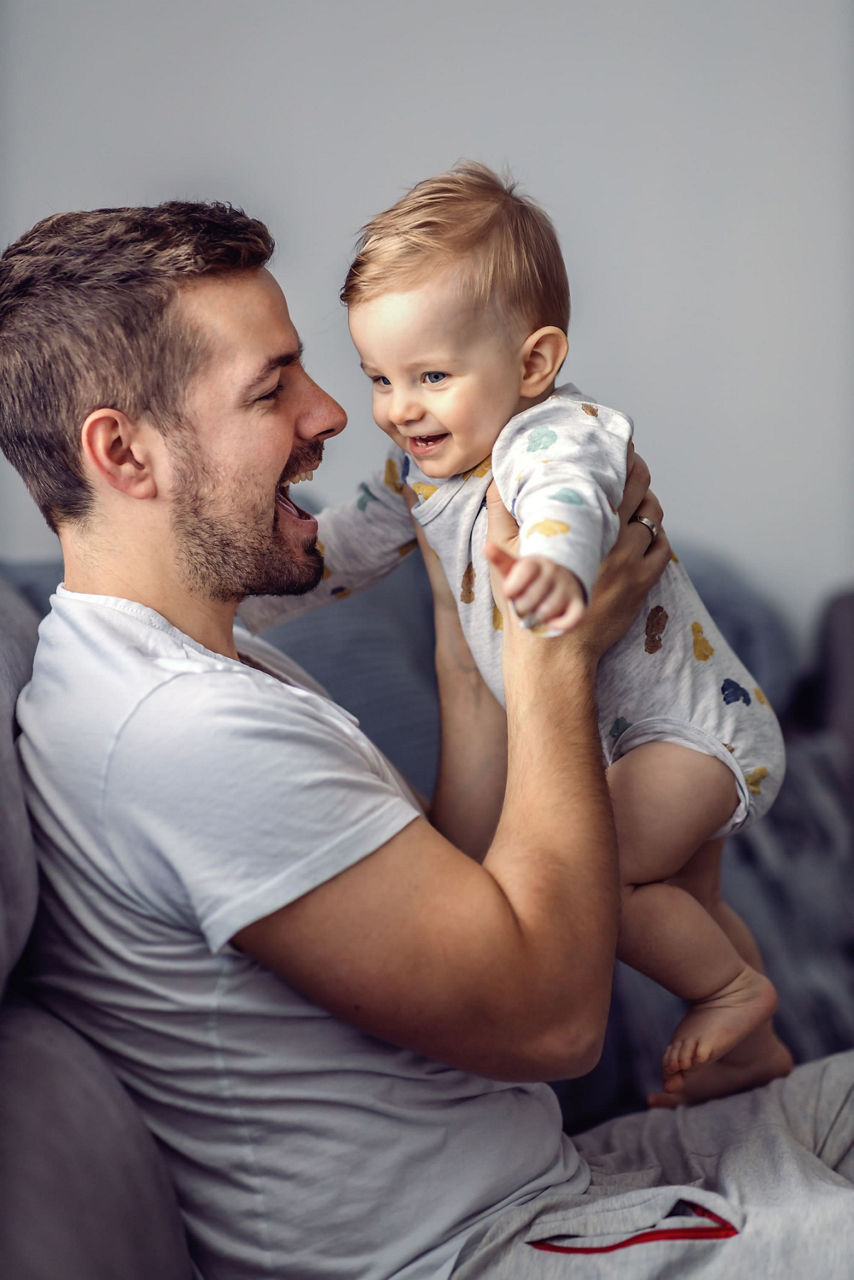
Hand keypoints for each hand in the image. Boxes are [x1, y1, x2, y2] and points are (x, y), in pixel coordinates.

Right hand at [484, 448, 669, 660]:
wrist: (553, 651)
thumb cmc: (527, 603)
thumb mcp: (504, 557)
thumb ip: (501, 514)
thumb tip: (497, 480)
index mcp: (583, 530)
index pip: (613, 483)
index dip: (621, 462)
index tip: (619, 448)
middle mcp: (612, 543)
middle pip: (640, 495)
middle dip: (639, 476)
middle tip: (633, 464)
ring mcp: (631, 565)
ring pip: (653, 521)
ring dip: (648, 506)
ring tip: (638, 498)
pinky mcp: (641, 586)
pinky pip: (660, 549)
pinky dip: (656, 535)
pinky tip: (645, 531)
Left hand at [502, 555, 586, 633]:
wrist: (556, 580)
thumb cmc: (528, 577)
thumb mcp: (513, 567)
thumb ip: (500, 558)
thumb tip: (487, 547)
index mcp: (535, 562)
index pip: (525, 571)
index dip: (512, 587)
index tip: (509, 591)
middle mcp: (554, 572)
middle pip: (530, 599)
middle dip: (520, 607)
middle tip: (522, 604)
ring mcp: (567, 587)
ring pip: (547, 611)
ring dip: (537, 618)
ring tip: (535, 611)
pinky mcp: (578, 603)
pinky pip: (574, 618)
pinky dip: (561, 624)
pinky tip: (552, 623)